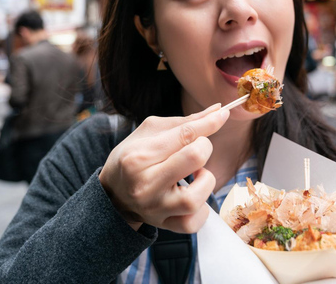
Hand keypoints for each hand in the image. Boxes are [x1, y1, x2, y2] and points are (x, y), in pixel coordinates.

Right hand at [99, 104, 229, 233]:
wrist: (112, 195)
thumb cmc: (133, 158)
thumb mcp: (149, 133)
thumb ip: (184, 122)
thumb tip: (218, 111)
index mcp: (138, 156)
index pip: (185, 134)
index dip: (209, 123)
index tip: (223, 114)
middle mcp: (146, 184)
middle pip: (195, 158)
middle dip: (204, 148)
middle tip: (196, 149)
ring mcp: (156, 208)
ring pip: (198, 197)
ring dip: (205, 180)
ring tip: (194, 175)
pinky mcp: (165, 225)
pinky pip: (195, 222)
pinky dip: (202, 208)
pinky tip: (193, 195)